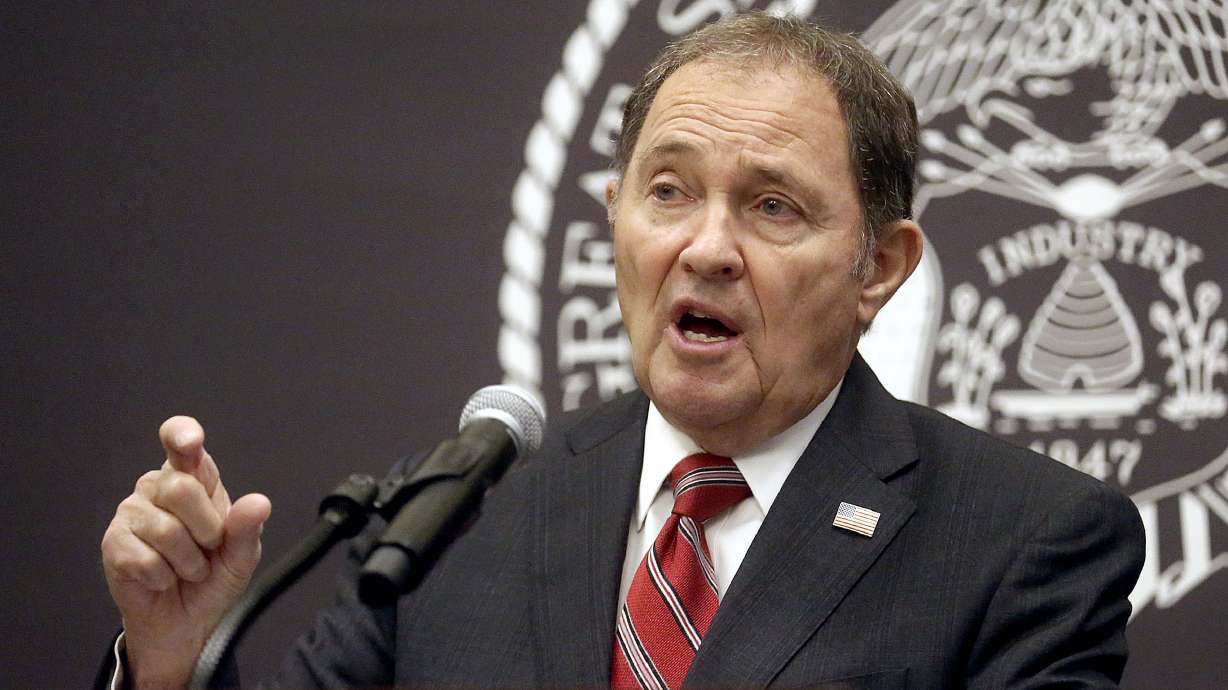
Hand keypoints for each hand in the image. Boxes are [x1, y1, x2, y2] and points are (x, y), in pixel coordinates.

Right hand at [101, 416, 271, 689]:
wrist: (186, 621)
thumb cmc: (213, 579)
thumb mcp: (241, 556)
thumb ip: (248, 529)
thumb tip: (258, 503)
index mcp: (195, 479)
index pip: (181, 443)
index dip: (182, 434)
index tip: (189, 441)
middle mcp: (158, 488)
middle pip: (181, 488)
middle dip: (206, 529)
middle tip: (208, 548)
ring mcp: (132, 513)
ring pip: (166, 530)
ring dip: (187, 561)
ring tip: (187, 568)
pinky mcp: (113, 543)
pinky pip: (145, 559)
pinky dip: (164, 577)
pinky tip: (162, 578)